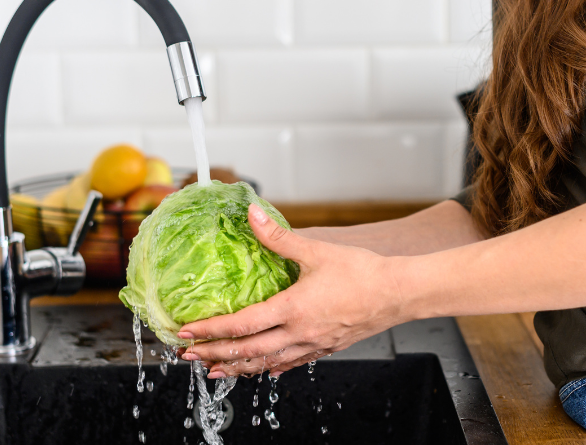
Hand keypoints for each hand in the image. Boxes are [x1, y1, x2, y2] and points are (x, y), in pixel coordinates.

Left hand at [178, 204, 409, 377]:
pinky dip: (270, 368)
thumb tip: (252, 214)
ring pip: (267, 363)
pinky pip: (290, 363)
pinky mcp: (325, 348)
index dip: (210, 330)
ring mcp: (312, 345)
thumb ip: (280, 237)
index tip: (187, 331)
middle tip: (188, 356)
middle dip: (214, 354)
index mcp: (293, 309)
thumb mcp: (317, 251)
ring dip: (237, 367)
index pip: (242, 325)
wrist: (398, 294)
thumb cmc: (362, 272)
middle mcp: (299, 333)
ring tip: (214, 370)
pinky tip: (263, 369)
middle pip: (248, 351)